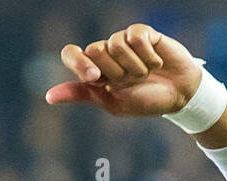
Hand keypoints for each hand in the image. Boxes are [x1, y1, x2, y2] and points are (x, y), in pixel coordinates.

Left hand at [45, 23, 202, 116]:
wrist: (178, 96)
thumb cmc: (144, 101)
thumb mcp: (111, 102)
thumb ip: (82, 94)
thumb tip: (49, 96)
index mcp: (94, 69)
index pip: (71, 53)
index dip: (79, 63)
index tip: (96, 78)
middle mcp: (106, 52)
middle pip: (94, 50)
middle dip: (116, 72)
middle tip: (131, 81)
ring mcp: (123, 40)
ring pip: (116, 44)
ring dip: (135, 67)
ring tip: (147, 73)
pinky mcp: (143, 32)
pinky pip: (135, 36)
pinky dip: (147, 55)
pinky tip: (157, 62)